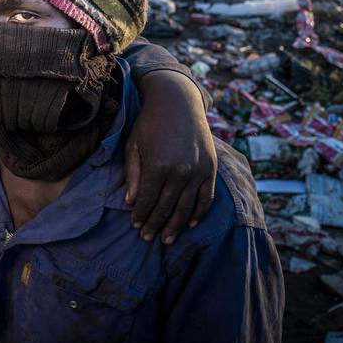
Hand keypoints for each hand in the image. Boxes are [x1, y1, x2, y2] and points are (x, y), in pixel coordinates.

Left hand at [124, 70, 216, 244]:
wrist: (178, 101)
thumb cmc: (149, 123)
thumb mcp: (133, 146)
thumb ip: (133, 175)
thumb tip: (132, 202)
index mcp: (157, 166)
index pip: (147, 201)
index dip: (140, 216)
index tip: (135, 226)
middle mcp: (180, 172)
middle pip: (165, 208)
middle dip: (155, 225)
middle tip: (147, 238)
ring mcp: (198, 171)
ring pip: (186, 208)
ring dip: (175, 226)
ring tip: (167, 240)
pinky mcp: (210, 168)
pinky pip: (206, 198)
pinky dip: (199, 213)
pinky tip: (189, 224)